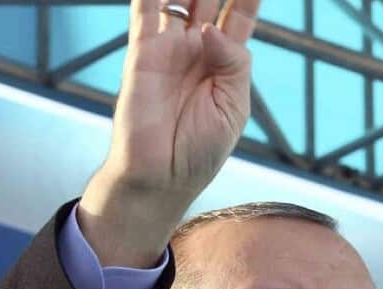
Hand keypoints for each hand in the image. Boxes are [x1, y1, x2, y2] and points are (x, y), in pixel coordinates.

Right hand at [79, 0, 261, 267]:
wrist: (159, 177)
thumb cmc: (200, 151)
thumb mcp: (233, 107)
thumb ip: (233, 63)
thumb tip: (209, 28)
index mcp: (226, 62)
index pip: (239, 13)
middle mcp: (198, 49)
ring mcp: (170, 47)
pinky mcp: (143, 53)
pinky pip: (146, 10)